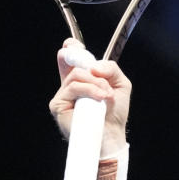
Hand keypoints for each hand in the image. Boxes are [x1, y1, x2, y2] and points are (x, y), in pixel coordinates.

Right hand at [49, 38, 131, 153]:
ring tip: (106, 97)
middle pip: (75, 65)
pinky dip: (89, 90)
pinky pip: (73, 88)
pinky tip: (99, 100)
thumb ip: (110, 69)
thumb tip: (94, 66)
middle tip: (107, 87)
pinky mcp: (58, 105)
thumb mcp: (120, 84)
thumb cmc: (114, 113)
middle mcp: (69, 86)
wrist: (112, 134)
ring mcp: (62, 95)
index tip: (73, 45)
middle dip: (95, 73)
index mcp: (82, 80)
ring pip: (76, 76)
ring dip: (96, 84)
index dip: (70, 50)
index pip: (70, 60)